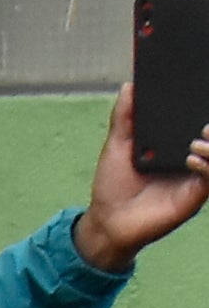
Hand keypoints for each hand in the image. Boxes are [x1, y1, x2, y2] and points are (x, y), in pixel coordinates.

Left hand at [75, 83, 208, 272]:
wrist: (108, 221)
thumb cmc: (113, 185)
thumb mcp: (117, 146)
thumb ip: (126, 117)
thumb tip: (130, 85)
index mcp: (175, 146)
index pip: (197, 124)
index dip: (204, 110)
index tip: (205, 94)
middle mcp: (190, 159)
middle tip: (207, 121)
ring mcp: (195, 177)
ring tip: (201, 138)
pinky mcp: (195, 195)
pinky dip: (208, 166)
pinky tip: (192, 159)